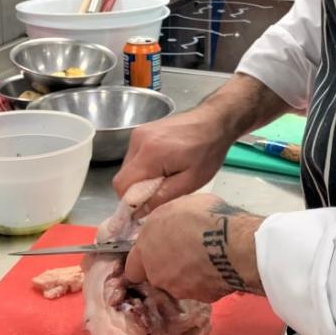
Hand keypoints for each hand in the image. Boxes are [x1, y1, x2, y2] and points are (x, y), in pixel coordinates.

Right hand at [112, 108, 231, 215]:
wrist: (214, 121)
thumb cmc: (208, 151)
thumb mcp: (190, 182)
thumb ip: (161, 198)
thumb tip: (138, 213)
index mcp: (149, 154)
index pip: (121, 185)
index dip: (130, 201)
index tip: (145, 207)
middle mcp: (138, 140)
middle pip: (123, 176)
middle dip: (137, 189)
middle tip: (161, 191)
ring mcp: (139, 133)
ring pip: (128, 166)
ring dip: (141, 177)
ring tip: (165, 176)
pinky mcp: (142, 130)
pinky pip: (134, 156)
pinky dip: (144, 166)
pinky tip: (164, 165)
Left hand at [124, 193, 264, 302]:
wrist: (232, 244)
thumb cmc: (201, 217)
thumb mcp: (175, 207)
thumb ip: (163, 224)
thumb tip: (167, 229)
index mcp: (146, 251)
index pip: (132, 268)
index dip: (143, 261)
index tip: (155, 252)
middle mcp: (158, 275)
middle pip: (157, 276)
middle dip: (167, 267)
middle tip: (186, 250)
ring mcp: (180, 290)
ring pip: (179, 284)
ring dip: (187, 274)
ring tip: (207, 257)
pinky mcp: (203, 299)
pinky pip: (201, 288)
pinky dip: (207, 280)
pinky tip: (219, 266)